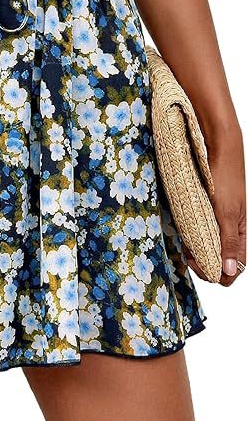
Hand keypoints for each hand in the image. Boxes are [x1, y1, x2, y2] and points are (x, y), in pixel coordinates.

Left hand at [185, 124, 245, 285]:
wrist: (216, 147)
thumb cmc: (224, 177)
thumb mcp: (226, 212)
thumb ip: (228, 241)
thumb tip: (230, 271)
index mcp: (239, 233)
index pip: (232, 269)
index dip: (215, 273)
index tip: (195, 263)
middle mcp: (229, 229)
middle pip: (218, 261)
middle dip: (203, 263)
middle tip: (186, 254)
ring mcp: (216, 219)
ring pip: (207, 246)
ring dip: (195, 250)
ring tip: (183, 245)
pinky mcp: (205, 208)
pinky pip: (199, 229)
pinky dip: (190, 235)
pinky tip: (180, 232)